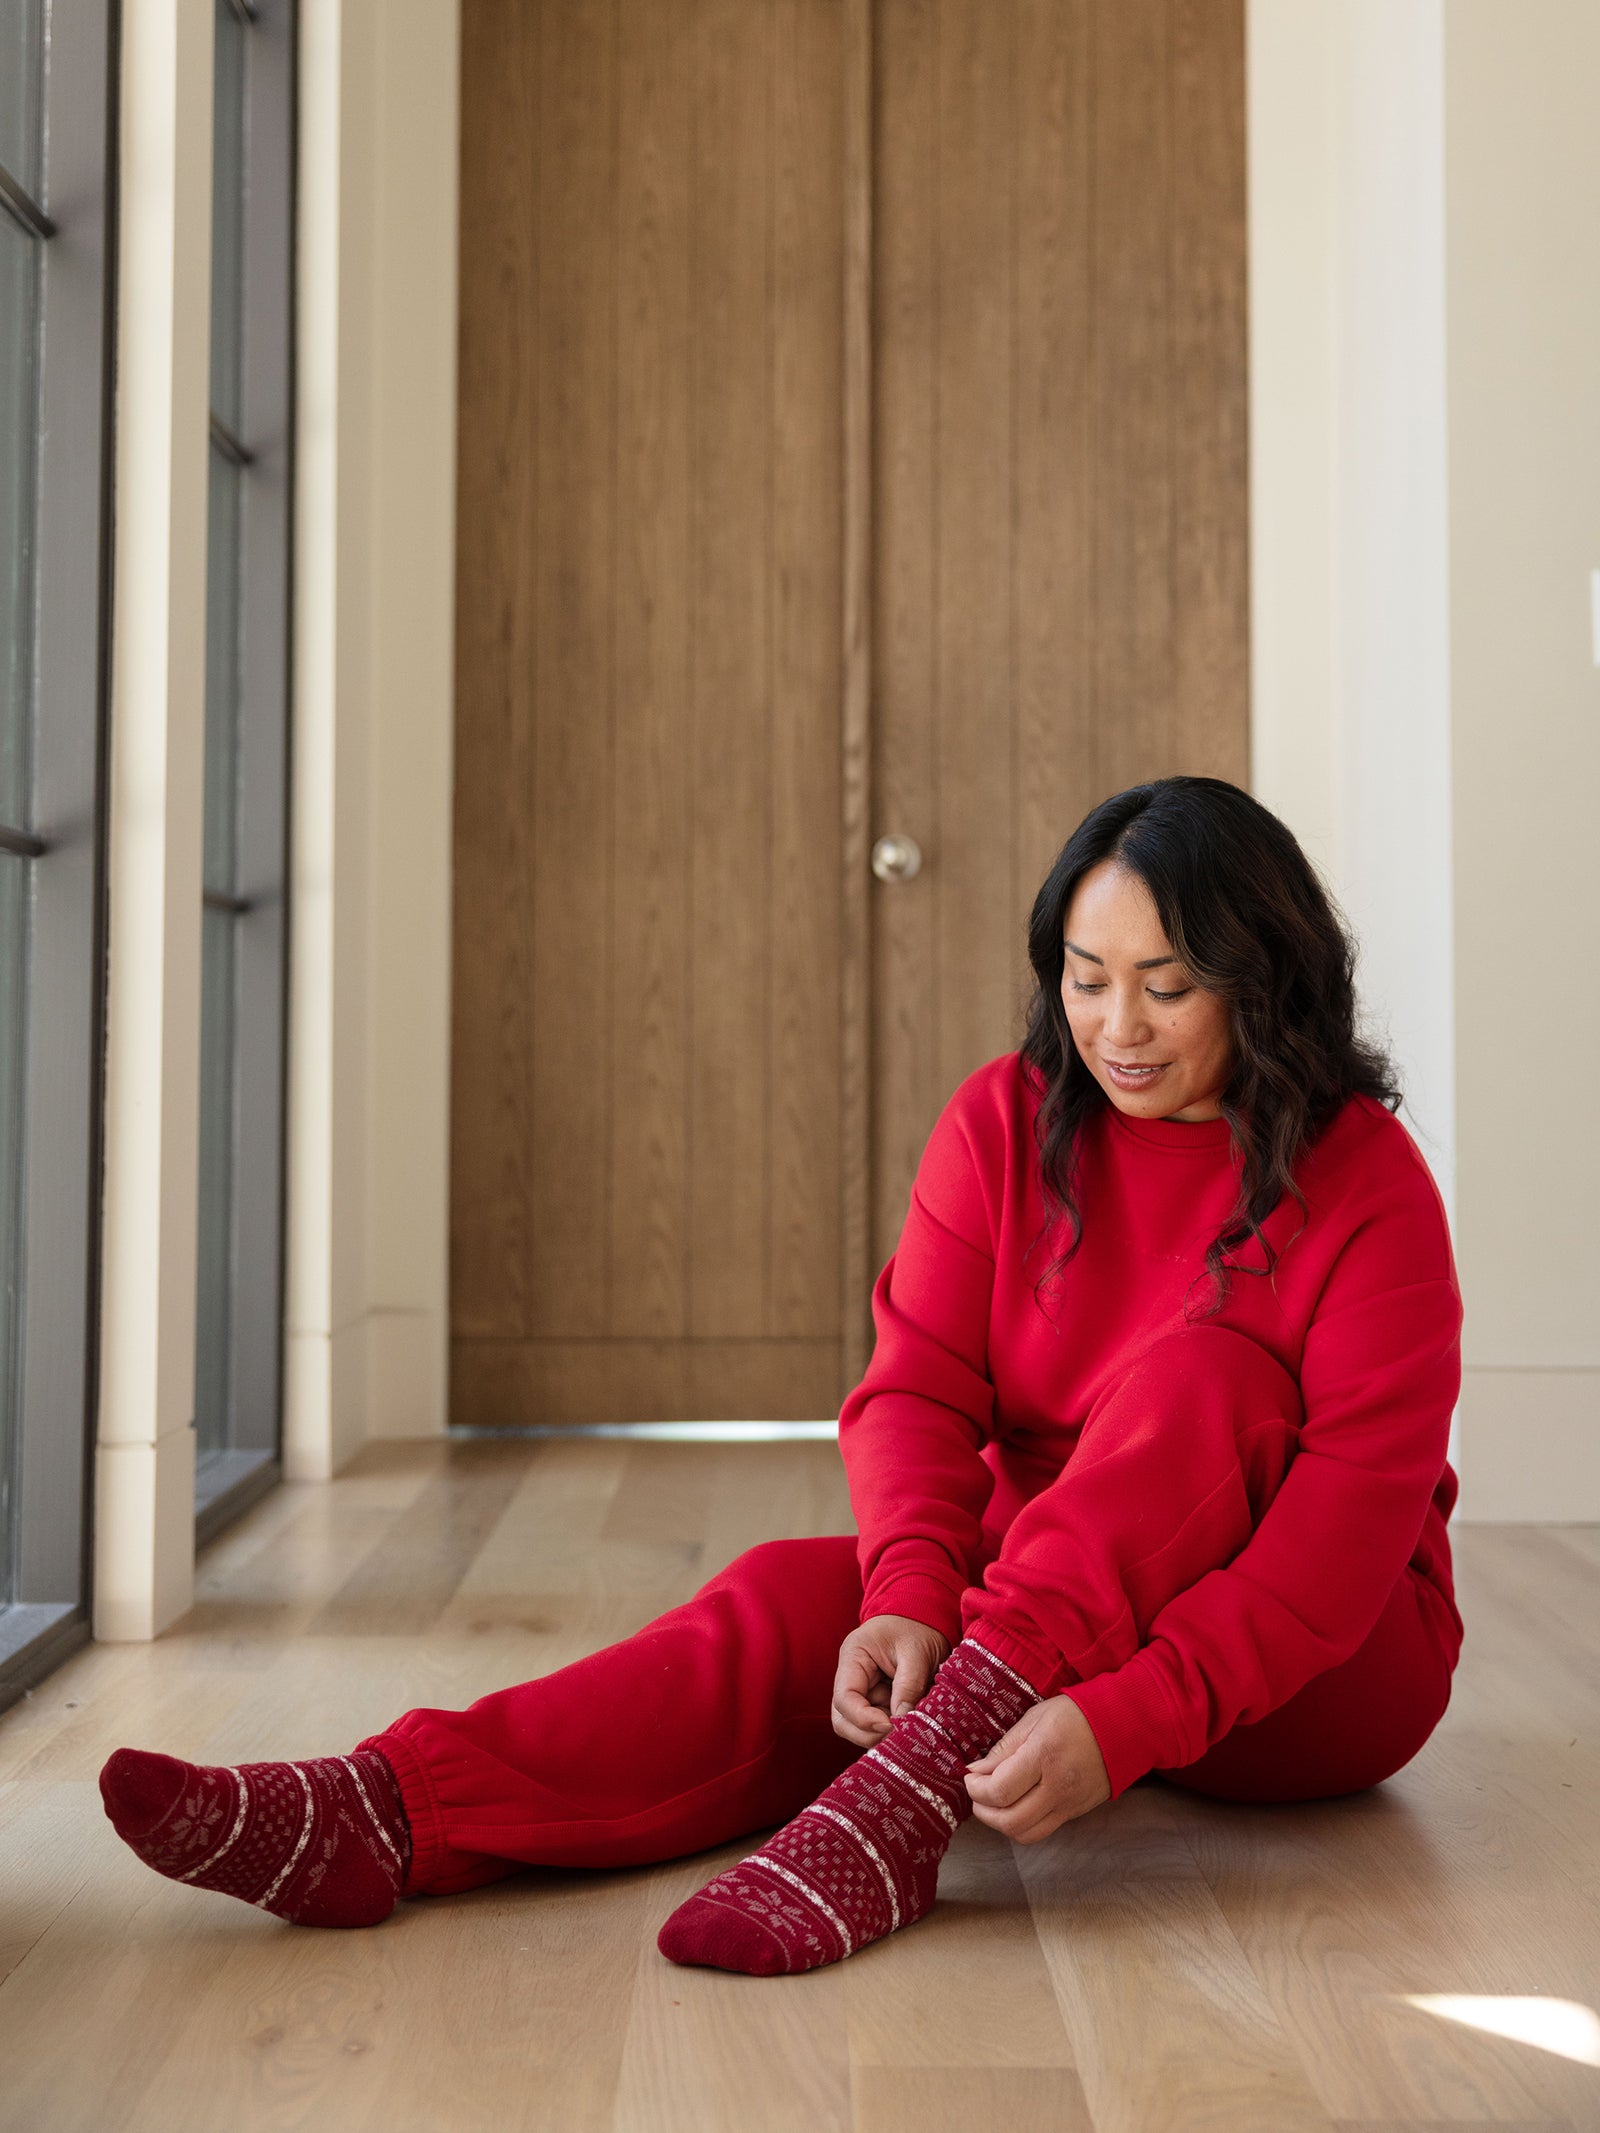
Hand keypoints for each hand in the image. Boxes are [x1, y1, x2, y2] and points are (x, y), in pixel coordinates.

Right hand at [831, 1614, 951, 1746]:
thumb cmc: (917, 1629)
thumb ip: (908, 1686)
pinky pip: (875, 1726)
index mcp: (854, 1657)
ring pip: (857, 1728)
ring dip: (880, 1733)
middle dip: (868, 1733)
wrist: (923, 1618)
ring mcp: (862, 1692)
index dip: (864, 1719)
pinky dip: (890, 1730)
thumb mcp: (917, 1653)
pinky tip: (909, 1721)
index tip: (890, 1726)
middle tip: (899, 1734)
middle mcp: (850, 1678)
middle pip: (843, 1719)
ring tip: (907, 1723)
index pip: (845, 1698)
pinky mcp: (875, 1702)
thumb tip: (901, 1720)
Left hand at [963, 1694, 1109, 1841]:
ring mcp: (1069, 1804)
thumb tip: (976, 1770)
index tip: (970, 1776)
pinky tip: (1015, 1805)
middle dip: (983, 1810)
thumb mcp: (1034, 1719)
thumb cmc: (1075, 1715)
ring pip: (1025, 1833)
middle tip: (976, 1792)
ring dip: (1000, 1823)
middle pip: (1009, 1820)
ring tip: (992, 1803)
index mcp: (1044, 1756)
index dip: (976, 1789)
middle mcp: (1057, 1786)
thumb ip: (1004, 1748)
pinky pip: (1042, 1831)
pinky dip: (1021, 1824)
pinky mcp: (1075, 1813)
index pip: (1000, 1790)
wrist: (1123, 1727)